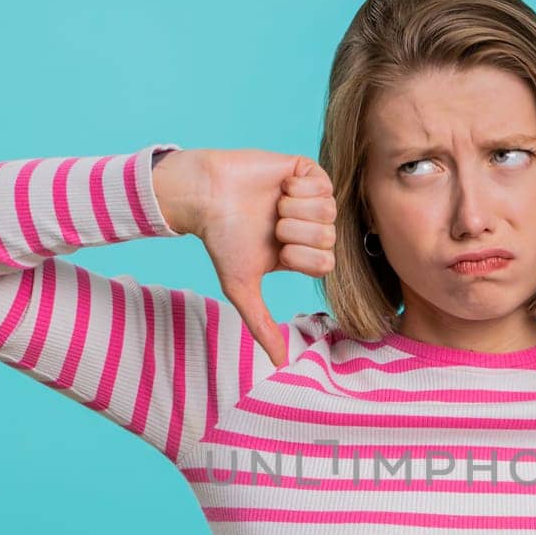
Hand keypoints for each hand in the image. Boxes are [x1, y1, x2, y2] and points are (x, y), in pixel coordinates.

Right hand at [155, 148, 336, 367]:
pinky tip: (279, 186)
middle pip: (330, 237)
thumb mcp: (242, 287)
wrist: (205, 196)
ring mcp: (311, 197)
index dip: (301, 256)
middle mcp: (311, 226)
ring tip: (273, 205)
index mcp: (302, 253)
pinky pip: (324, 183)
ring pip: (329, 210)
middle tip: (272, 225)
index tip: (277, 249)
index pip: (327, 262)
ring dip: (295, 210)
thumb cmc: (221, 240)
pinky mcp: (307, 171)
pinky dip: (298, 187)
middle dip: (296, 232)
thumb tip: (279, 364)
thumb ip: (261, 325)